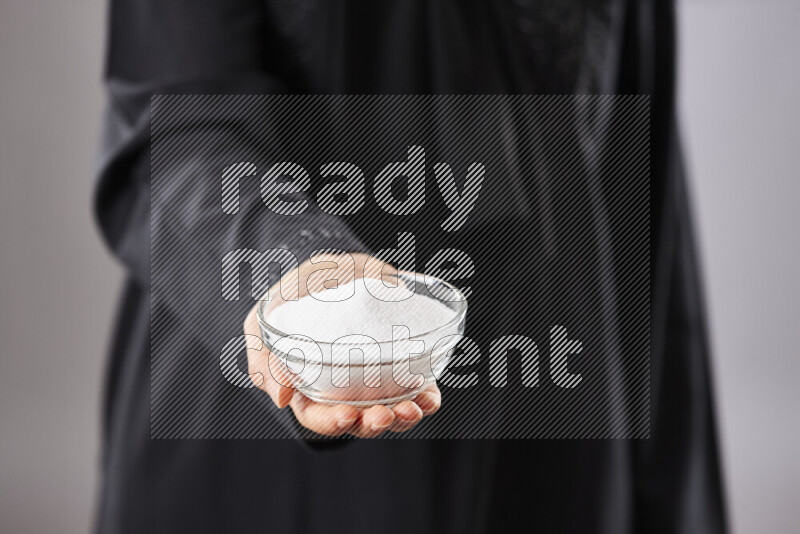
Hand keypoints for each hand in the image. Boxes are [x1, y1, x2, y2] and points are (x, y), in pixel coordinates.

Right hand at [243, 252, 441, 436]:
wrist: (335, 263)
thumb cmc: (294, 295)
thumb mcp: (263, 322)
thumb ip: (265, 359)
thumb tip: (281, 397)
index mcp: (308, 386)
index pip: (318, 416)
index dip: (331, 422)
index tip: (345, 415)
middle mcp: (344, 388)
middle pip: (359, 420)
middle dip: (373, 424)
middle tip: (382, 415)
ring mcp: (375, 377)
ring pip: (391, 410)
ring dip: (403, 416)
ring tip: (412, 409)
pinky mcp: (402, 361)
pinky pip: (417, 387)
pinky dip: (426, 397)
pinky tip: (430, 397)